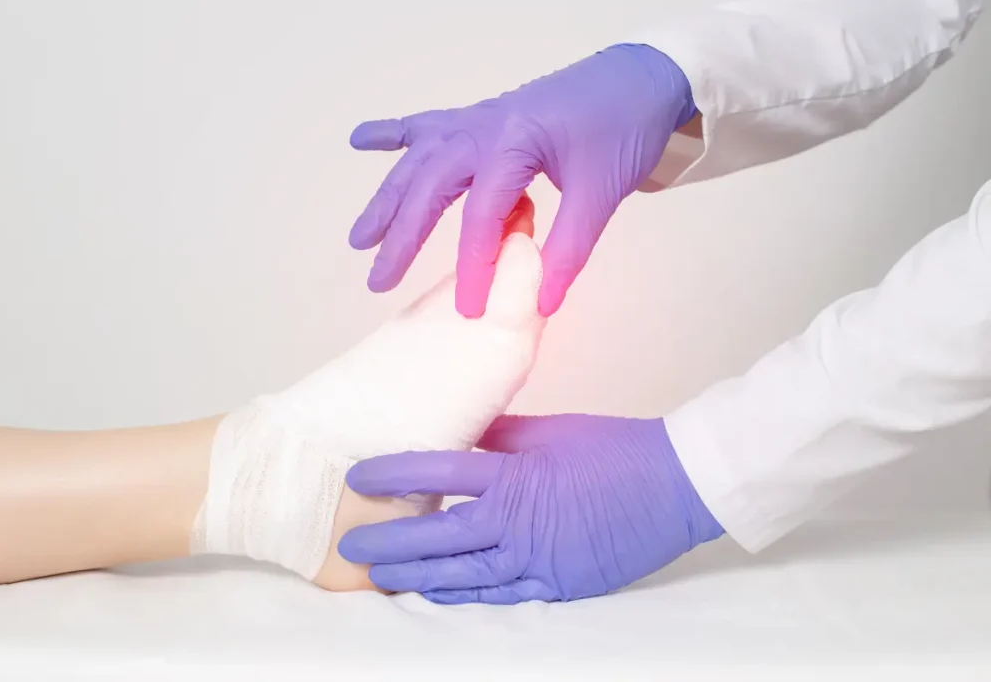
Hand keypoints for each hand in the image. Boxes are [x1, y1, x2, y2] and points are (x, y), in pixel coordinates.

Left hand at [337, 414, 723, 603]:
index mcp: (516, 474)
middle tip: (351, 547)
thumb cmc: (614, 449)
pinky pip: (502, 594)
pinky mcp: (558, 583)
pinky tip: (434, 593)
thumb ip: (499, 436)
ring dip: (417, 573)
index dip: (394, 474)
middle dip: (391, 541)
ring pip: (463, 572)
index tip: (358, 476)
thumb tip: (458, 435)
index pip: (441, 472)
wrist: (674, 485)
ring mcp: (538, 558)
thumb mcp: (551, 431)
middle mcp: (519, 521)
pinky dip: (465, 595)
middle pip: (441, 533)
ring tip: (379, 576)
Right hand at [348, 44, 695, 317]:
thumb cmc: (623, 127)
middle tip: (378, 280)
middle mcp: (484, 126)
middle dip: (401, 236)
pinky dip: (391, 133)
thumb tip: (540, 302)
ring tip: (359, 237)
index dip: (474, 267)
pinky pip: (426, 125)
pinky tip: (359, 140)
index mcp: (514, 141)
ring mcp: (477, 118)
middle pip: (429, 186)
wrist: (639, 78)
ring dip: (387, 198)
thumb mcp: (602, 191)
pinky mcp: (480, 118)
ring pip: (418, 161)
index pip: (482, 216)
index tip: (469, 310)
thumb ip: (569, 249)